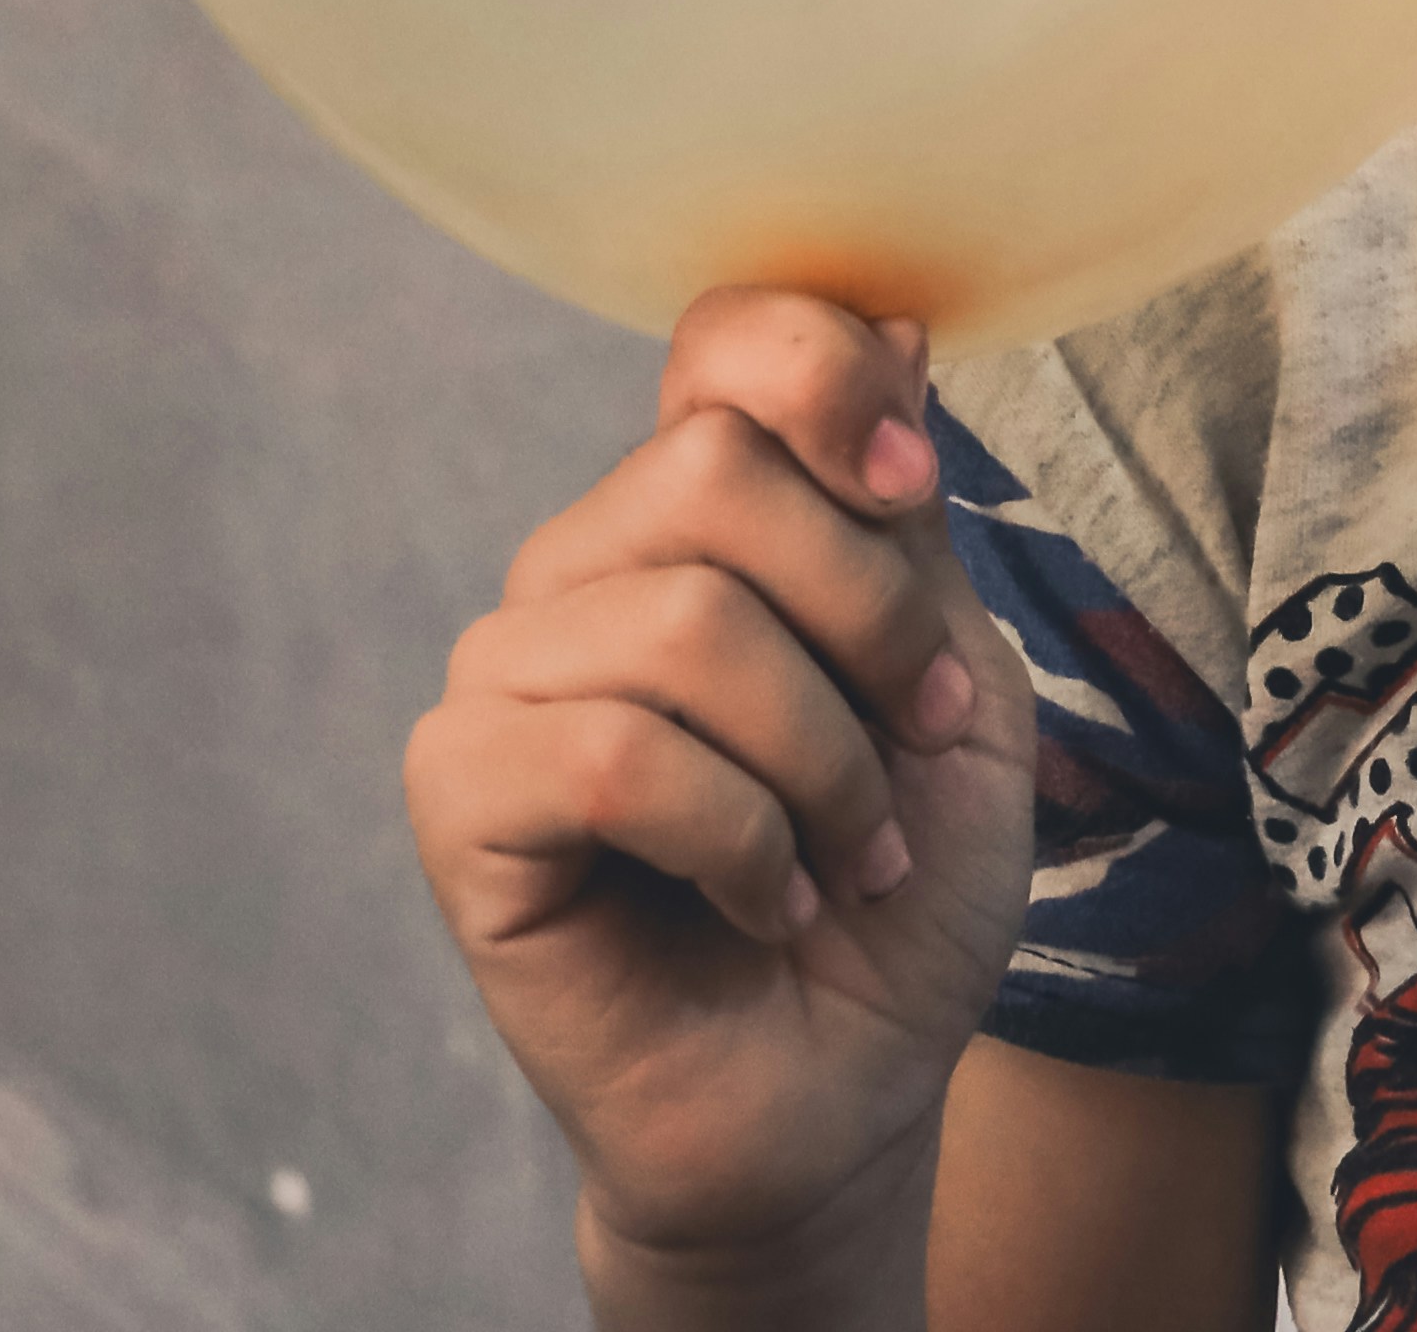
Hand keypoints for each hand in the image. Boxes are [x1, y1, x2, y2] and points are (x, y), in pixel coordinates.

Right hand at [406, 290, 1039, 1314]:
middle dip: (867, 620)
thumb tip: (893, 326)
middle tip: (915, 742)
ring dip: (822, 763)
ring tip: (850, 856)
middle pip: (716, 471)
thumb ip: (903, 518)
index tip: (913, 485)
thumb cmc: (895, 886)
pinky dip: (740, 840)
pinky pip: (614, 757)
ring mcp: (504, 676)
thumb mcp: (955, 679)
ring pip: (682, 622)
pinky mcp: (461, 796)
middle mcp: (581, 566)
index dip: (823, 379)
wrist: (849, 1089)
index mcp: (694, 512)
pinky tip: (769, 900)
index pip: (720, 342)